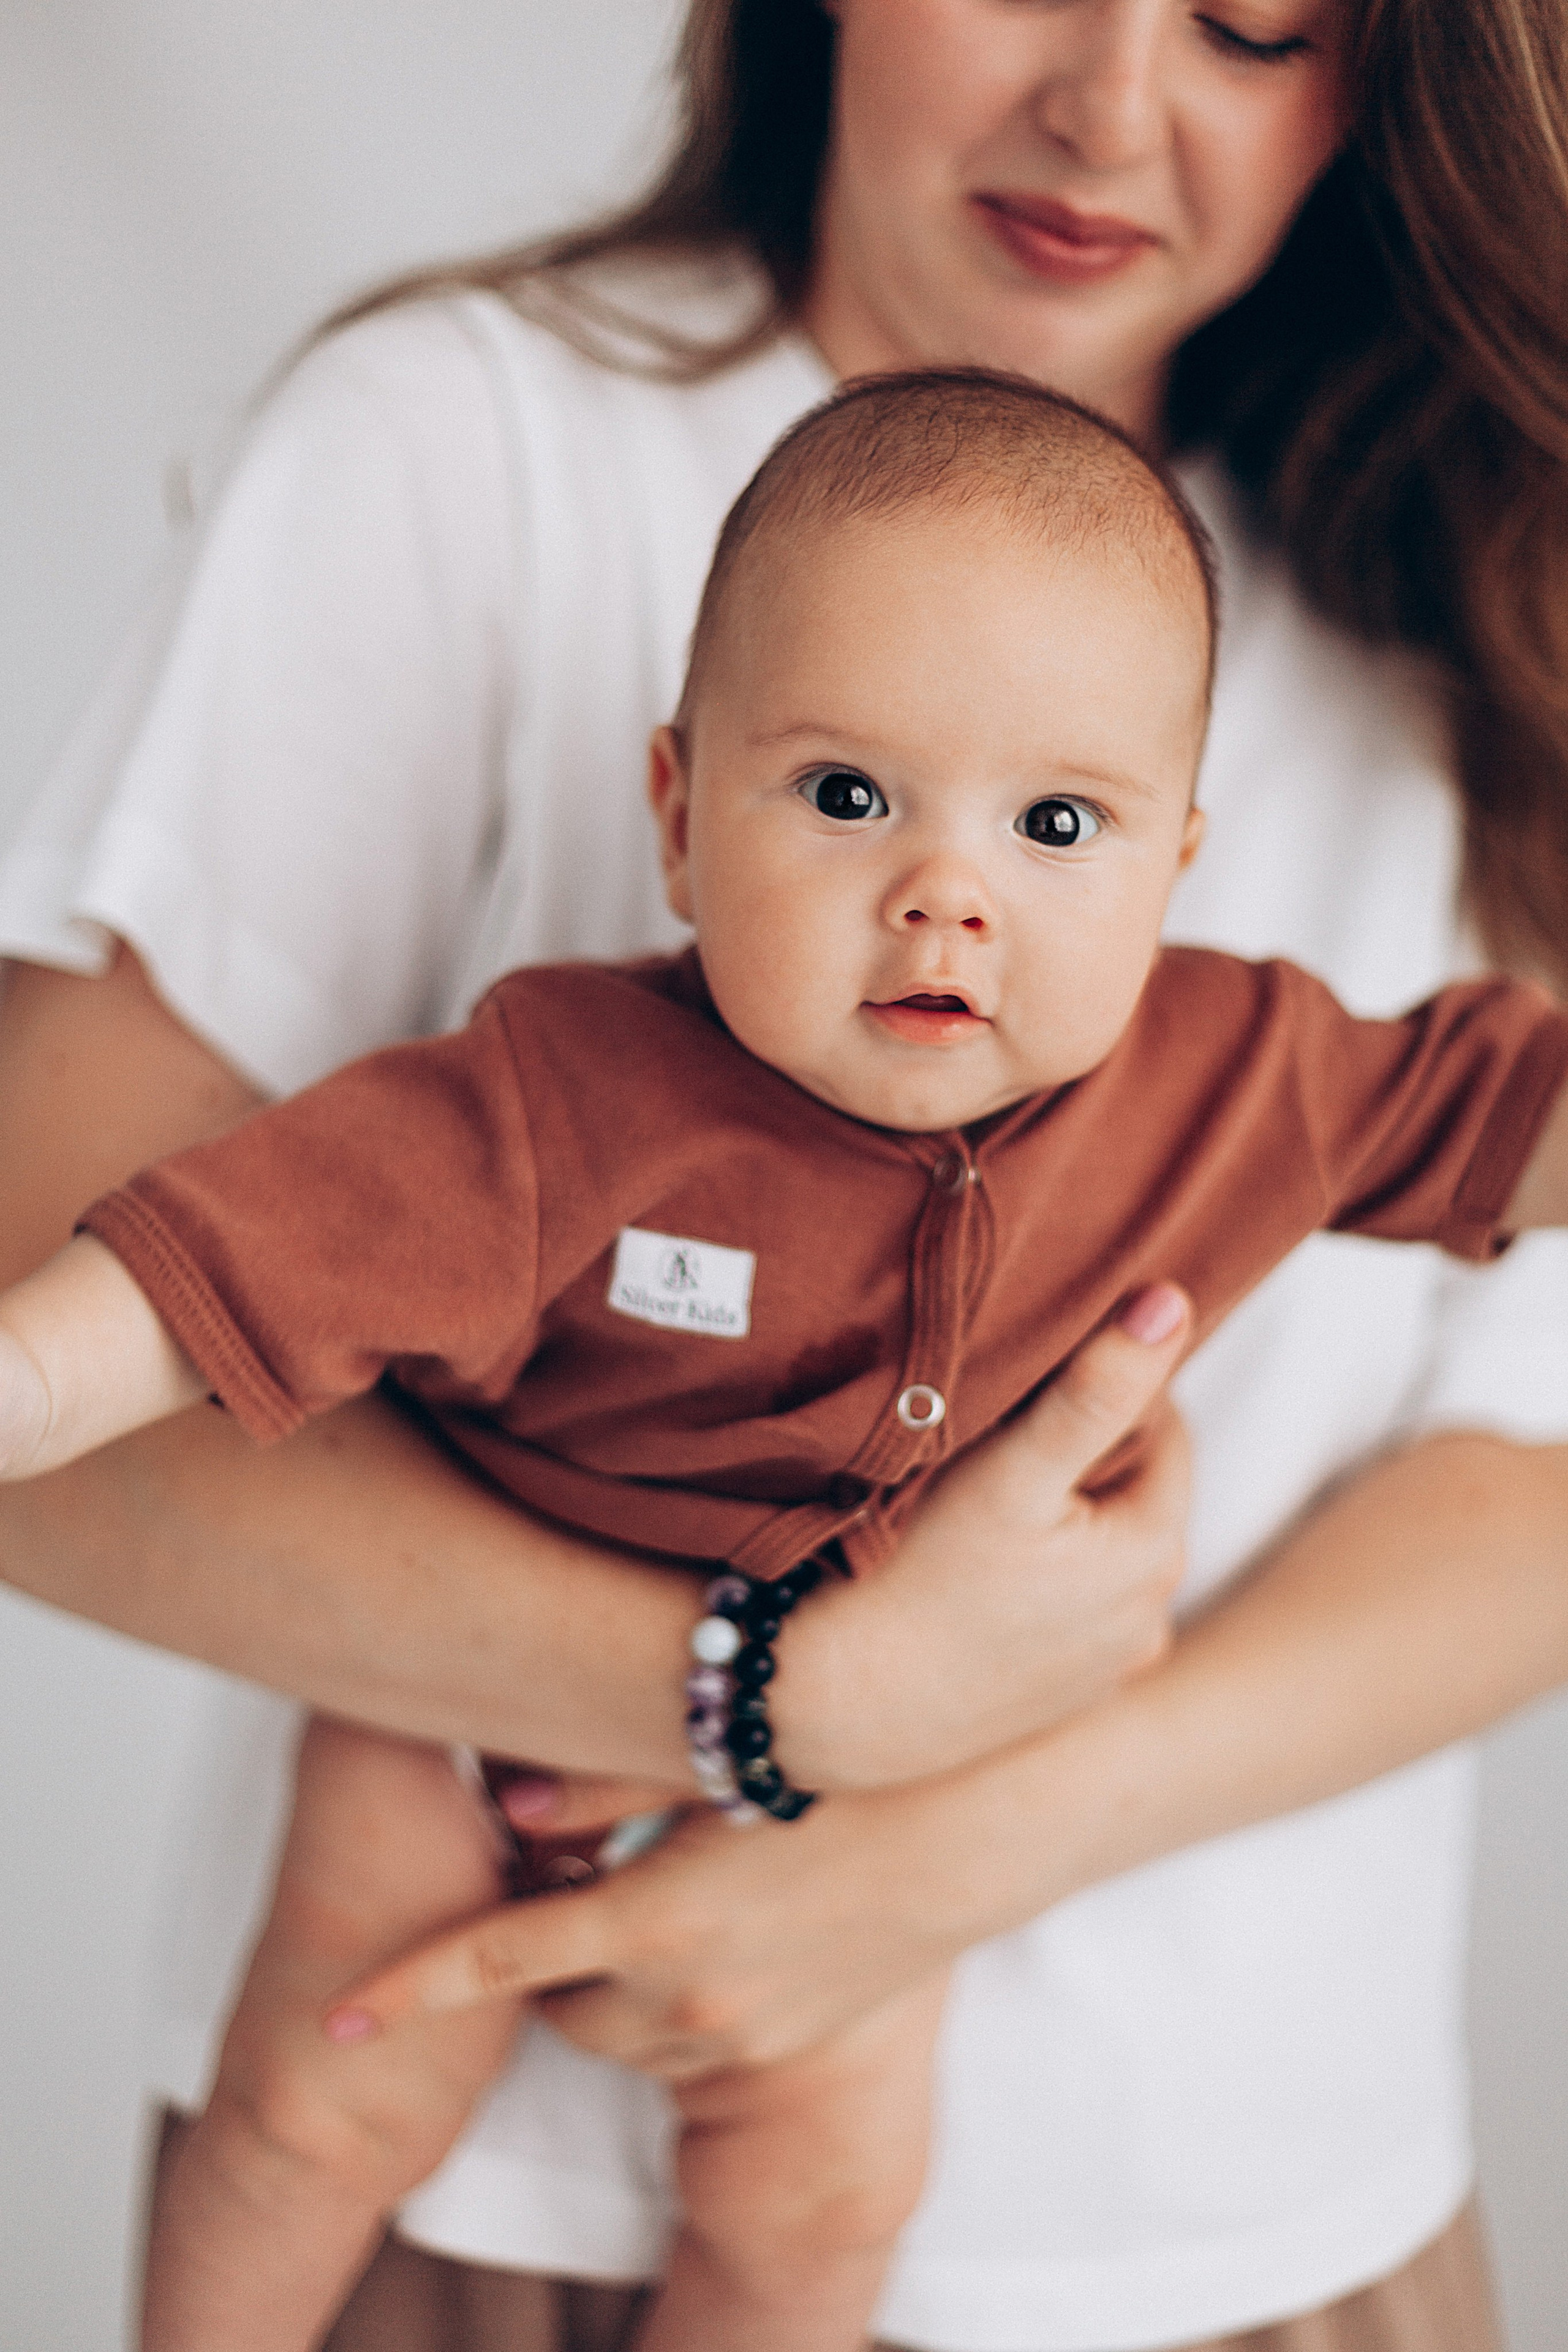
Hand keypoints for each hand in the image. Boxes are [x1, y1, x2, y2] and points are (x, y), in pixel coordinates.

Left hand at [328, 1773, 997, 2077]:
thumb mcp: (716, 1766)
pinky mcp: (777, 2052)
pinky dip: (676, 2006)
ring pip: (618, 2035)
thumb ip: (601, 1782)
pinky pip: (687, 2052)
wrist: (978, 1832)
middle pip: (560, 2005)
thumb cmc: (847, 1766)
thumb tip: (506, 1805)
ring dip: (613, 1985)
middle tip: (579, 1877)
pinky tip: (723, 1926)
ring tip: (663, 1893)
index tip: (336, 2018)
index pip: (500, 1961)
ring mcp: (737, 2038)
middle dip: (552, 1953)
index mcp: (658, 1916)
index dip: (409, 1990)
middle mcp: (688, 1997)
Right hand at [478, 1281, 1190, 1818]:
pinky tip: (975, 1574)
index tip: (1030, 1383)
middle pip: (1132, 1493)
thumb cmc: (914, 1577)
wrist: (833, 1703)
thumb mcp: (1011, 1472)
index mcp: (1156, 1552)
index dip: (1101, 1391)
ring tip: (979, 1503)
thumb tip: (1171, 1303)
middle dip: (1082, 1457)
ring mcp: (1107, 1668)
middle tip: (997, 1435)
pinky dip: (1041, 1582)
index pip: (1164, 1428)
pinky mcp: (1061, 1700)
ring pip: (1100, 1554)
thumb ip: (1097, 1388)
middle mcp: (1150, 1619)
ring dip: (1062, 1521)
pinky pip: (1069, 1610)